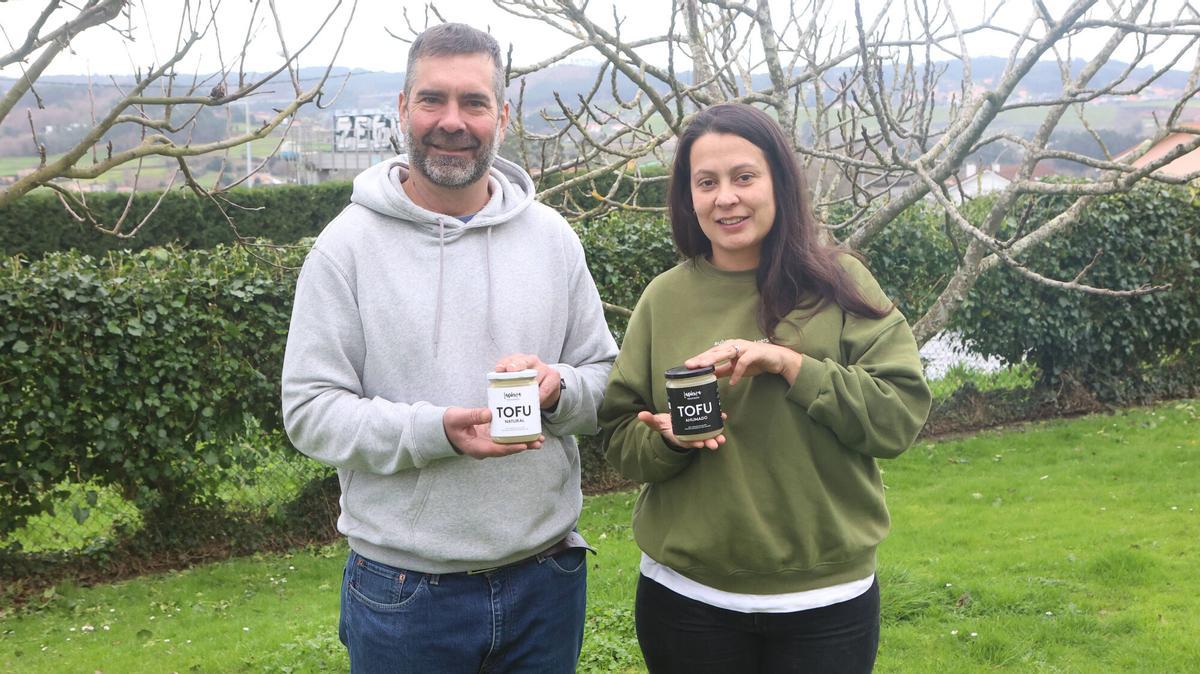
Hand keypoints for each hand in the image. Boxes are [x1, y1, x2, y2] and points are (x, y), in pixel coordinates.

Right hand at [443, 407, 543, 458]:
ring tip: (539, 439)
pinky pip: (506, 437)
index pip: (495, 449)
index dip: (510, 448)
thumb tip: (489, 414)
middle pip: (506, 449)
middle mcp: (484, 448)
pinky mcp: (491, 436)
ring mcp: (488, 443)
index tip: (523, 445)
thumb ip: (472, 416)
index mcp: (475, 448)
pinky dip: (517, 434)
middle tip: (538, 442)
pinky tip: (529, 430)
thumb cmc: (450, 423)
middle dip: (523, 446)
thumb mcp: (458, 417)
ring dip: (524, 442)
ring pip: (509, 444)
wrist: (445, 426)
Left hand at [496, 353, 561, 409]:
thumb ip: (505, 385)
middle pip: (523, 362)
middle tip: (511, 370)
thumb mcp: (516, 383)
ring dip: (529, 385)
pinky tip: (536, 400)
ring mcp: (544, 367)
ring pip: (536, 374)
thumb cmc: (527, 385)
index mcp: (519, 360)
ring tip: (523, 394)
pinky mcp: (554, 376)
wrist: (547, 388)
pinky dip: (540, 394)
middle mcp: (531, 361)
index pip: (509, 360)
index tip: (499, 369)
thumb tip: (494, 399)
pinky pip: (546, 386)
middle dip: (516, 366)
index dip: (504, 364)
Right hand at [636, 411, 726, 450]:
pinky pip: (711, 425)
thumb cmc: (665, 425)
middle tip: (716, 444)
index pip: (686, 442)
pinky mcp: (702, 425)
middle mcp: (689, 436)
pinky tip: (723, 417)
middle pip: (700, 441)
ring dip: (716, 436)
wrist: (671, 424)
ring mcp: (697, 432)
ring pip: (708, 435)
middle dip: (709, 443)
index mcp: (679, 437)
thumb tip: (640, 415)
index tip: (700, 443)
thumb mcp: (656, 423)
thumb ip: (650, 420)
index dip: (693, 443)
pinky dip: (717, 422)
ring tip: (723, 438)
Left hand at [684, 340, 802, 385]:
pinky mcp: (755, 353)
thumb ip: (722, 370)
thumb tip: (708, 375)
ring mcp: (745, 348)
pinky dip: (738, 372)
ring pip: (726, 352)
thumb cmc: (756, 361)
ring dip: (714, 359)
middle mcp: (734, 345)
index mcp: (728, 347)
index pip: (710, 353)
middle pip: (715, 351)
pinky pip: (743, 362)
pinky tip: (732, 382)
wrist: (777, 359)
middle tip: (690, 365)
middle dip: (702, 358)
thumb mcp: (735, 368)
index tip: (687, 366)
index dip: (699, 359)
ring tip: (704, 366)